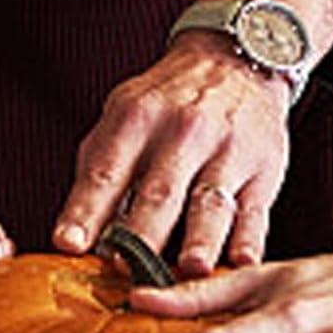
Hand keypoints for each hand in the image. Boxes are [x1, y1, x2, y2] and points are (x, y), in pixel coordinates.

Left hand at [53, 34, 290, 274]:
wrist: (237, 61)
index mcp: (138, 120)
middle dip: (142, 235)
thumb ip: (99, 172)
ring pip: (210, 203)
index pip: (106, 172)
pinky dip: (249, 239)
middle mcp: (184, 133)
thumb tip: (76, 236)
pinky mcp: (264, 170)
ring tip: (189, 271)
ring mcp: (228, 151)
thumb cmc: (167, 103)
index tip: (68, 244)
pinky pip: (255, 211)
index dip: (86, 210)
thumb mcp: (123, 118)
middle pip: (159, 192)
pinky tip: (242, 262)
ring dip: (200, 240)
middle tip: (125, 272)